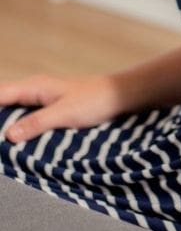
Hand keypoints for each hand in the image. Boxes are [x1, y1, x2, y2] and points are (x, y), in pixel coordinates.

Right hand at [0, 73, 122, 142]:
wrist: (119, 95)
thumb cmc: (95, 100)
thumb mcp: (65, 113)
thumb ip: (37, 123)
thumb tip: (8, 136)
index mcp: (35, 86)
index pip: (0, 94)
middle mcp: (35, 89)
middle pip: (3, 101)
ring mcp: (42, 98)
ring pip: (13, 109)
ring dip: (5, 123)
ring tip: (3, 144)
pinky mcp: (50, 108)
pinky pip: (26, 115)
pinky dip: (19, 126)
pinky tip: (16, 141)